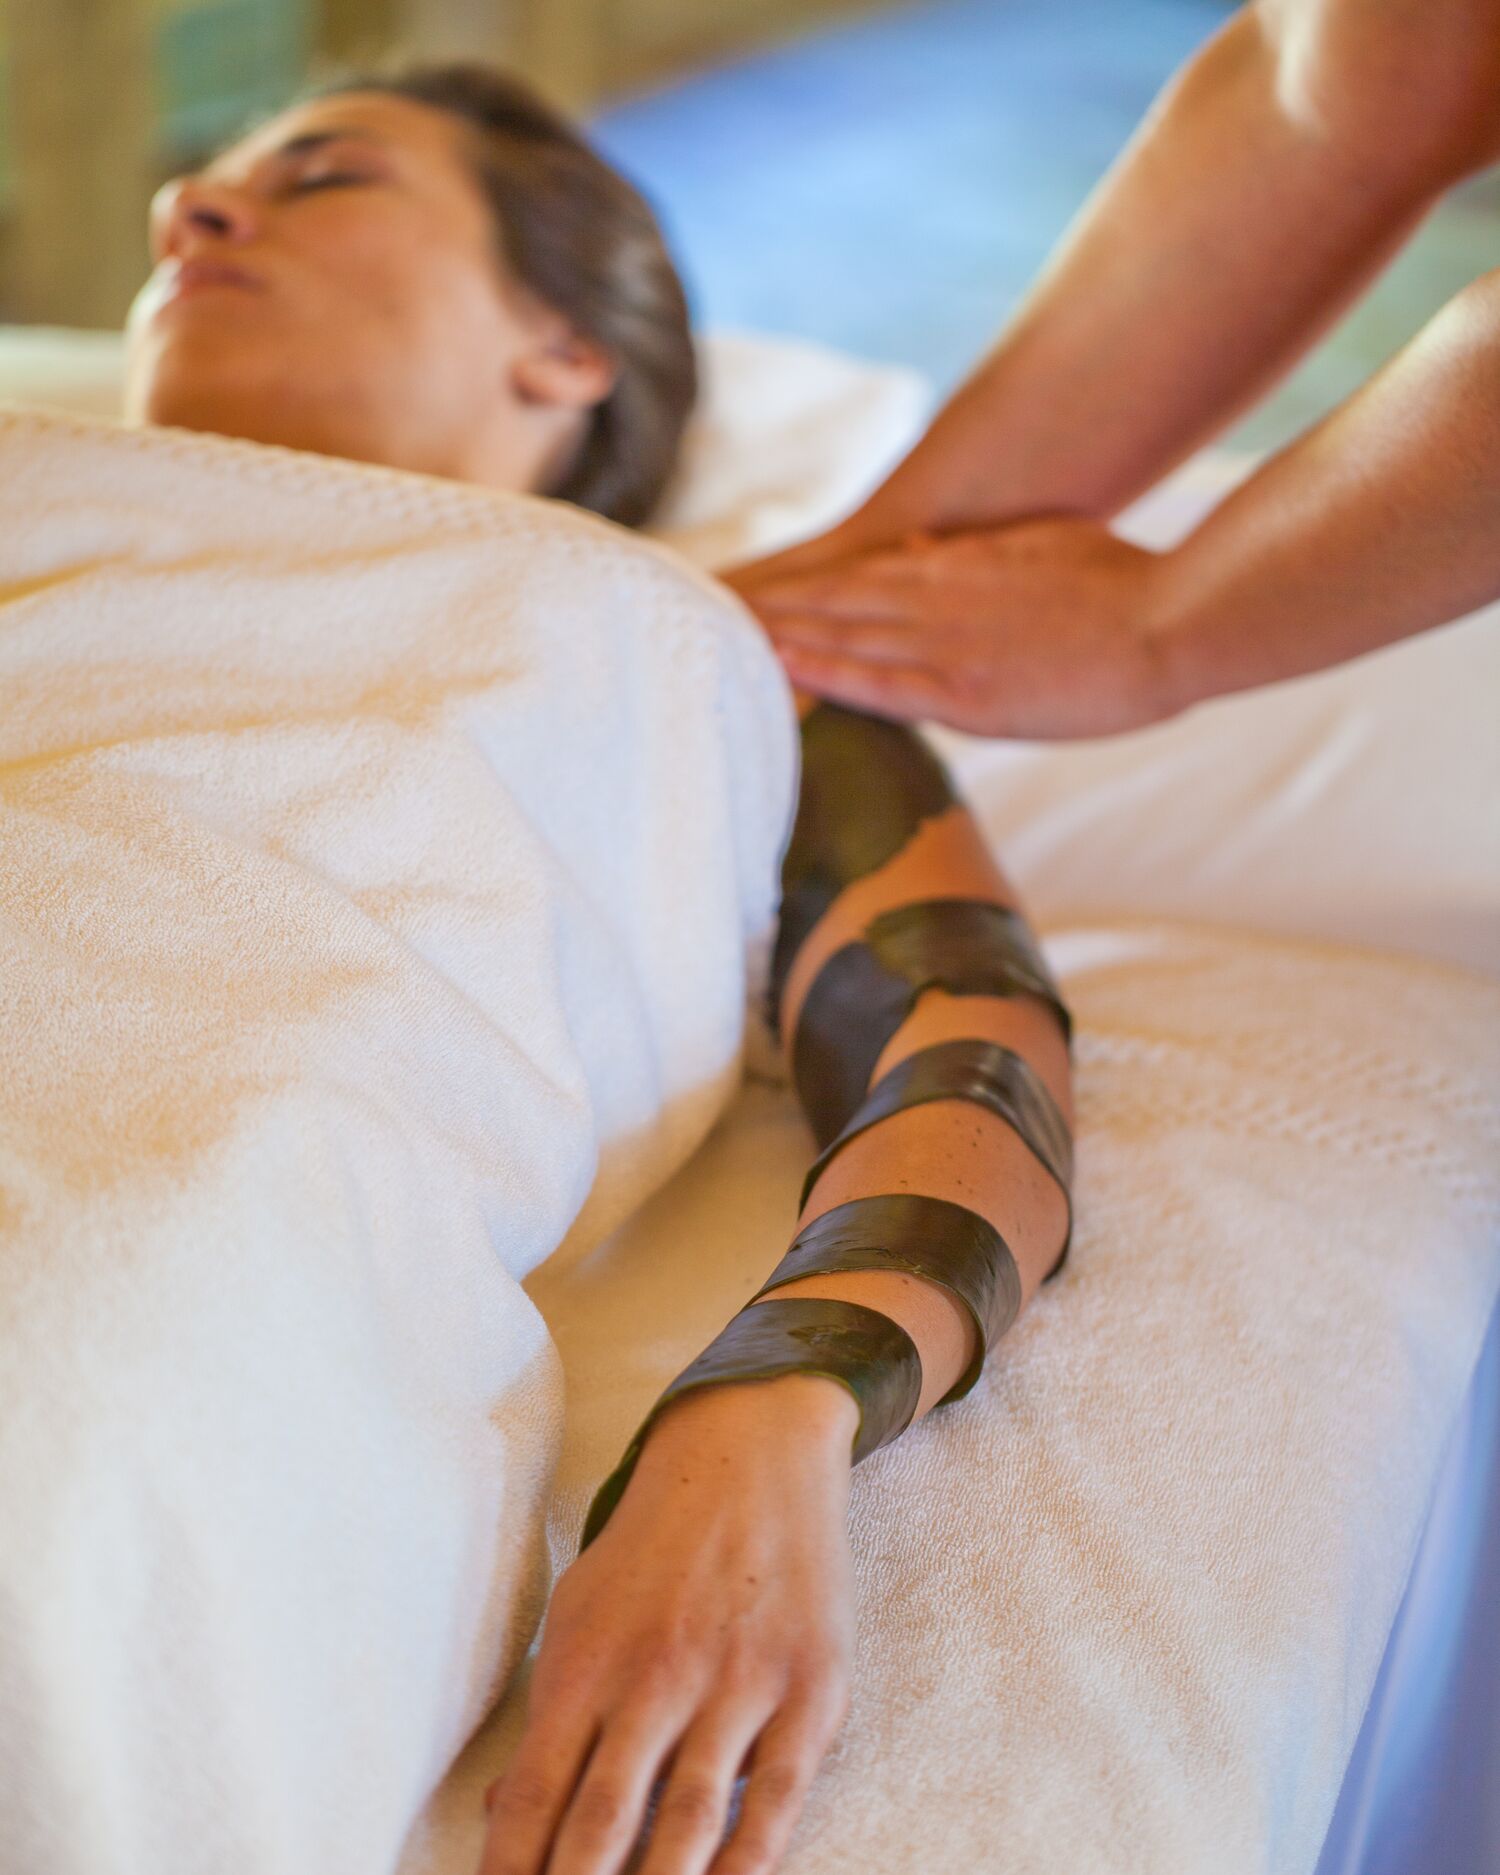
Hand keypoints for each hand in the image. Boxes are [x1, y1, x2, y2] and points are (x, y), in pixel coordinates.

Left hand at [478, 1374, 859, 1874]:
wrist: (752, 1453)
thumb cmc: (655, 1547)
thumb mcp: (579, 1610)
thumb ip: (550, 1713)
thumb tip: (508, 1818)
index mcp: (587, 1660)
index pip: (533, 1797)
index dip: (509, 1873)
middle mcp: (657, 1675)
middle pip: (601, 1824)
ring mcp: (738, 1682)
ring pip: (688, 1821)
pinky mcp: (809, 1688)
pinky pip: (777, 1796)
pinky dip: (749, 1862)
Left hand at [733, 518, 1175, 739]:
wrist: (1173, 622)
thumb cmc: (1127, 586)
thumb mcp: (1043, 549)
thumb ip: (979, 558)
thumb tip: (925, 558)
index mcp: (959, 568)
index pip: (859, 574)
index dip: (801, 583)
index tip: (749, 587)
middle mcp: (939, 599)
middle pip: (832, 599)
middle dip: (766, 605)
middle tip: (699, 606)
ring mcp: (948, 645)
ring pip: (841, 634)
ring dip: (776, 634)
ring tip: (713, 633)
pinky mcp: (966, 693)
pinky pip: (877, 683)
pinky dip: (823, 673)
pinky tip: (776, 668)